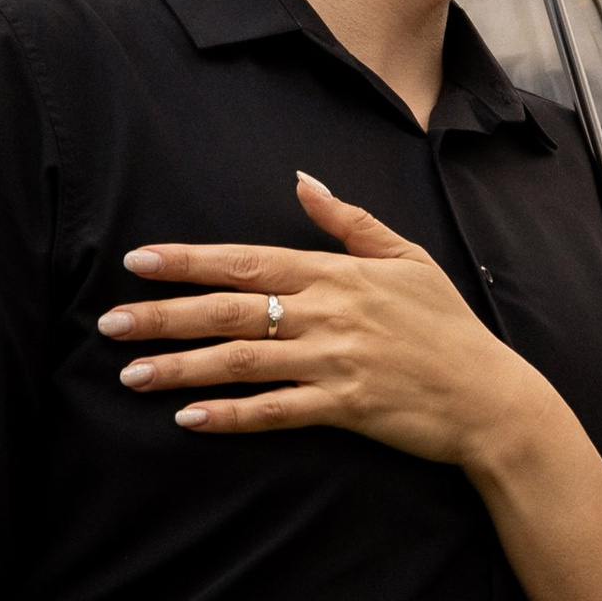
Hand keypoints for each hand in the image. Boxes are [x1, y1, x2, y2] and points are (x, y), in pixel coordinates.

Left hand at [98, 175, 555, 467]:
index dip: (189, 261)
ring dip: (182, 368)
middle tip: (109, 320)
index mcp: (336, 275)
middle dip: (164, 314)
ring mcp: (336, 362)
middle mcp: (329, 314)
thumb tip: (303, 181)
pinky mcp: (346, 409)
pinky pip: (276, 412)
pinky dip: (232, 415)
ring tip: (131, 374)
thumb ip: (349, 221)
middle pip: (231, 310)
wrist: (492, 397)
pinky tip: (189, 419)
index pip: (247, 261)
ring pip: (243, 362)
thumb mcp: (406, 257)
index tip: (138, 261)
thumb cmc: (447, 326)